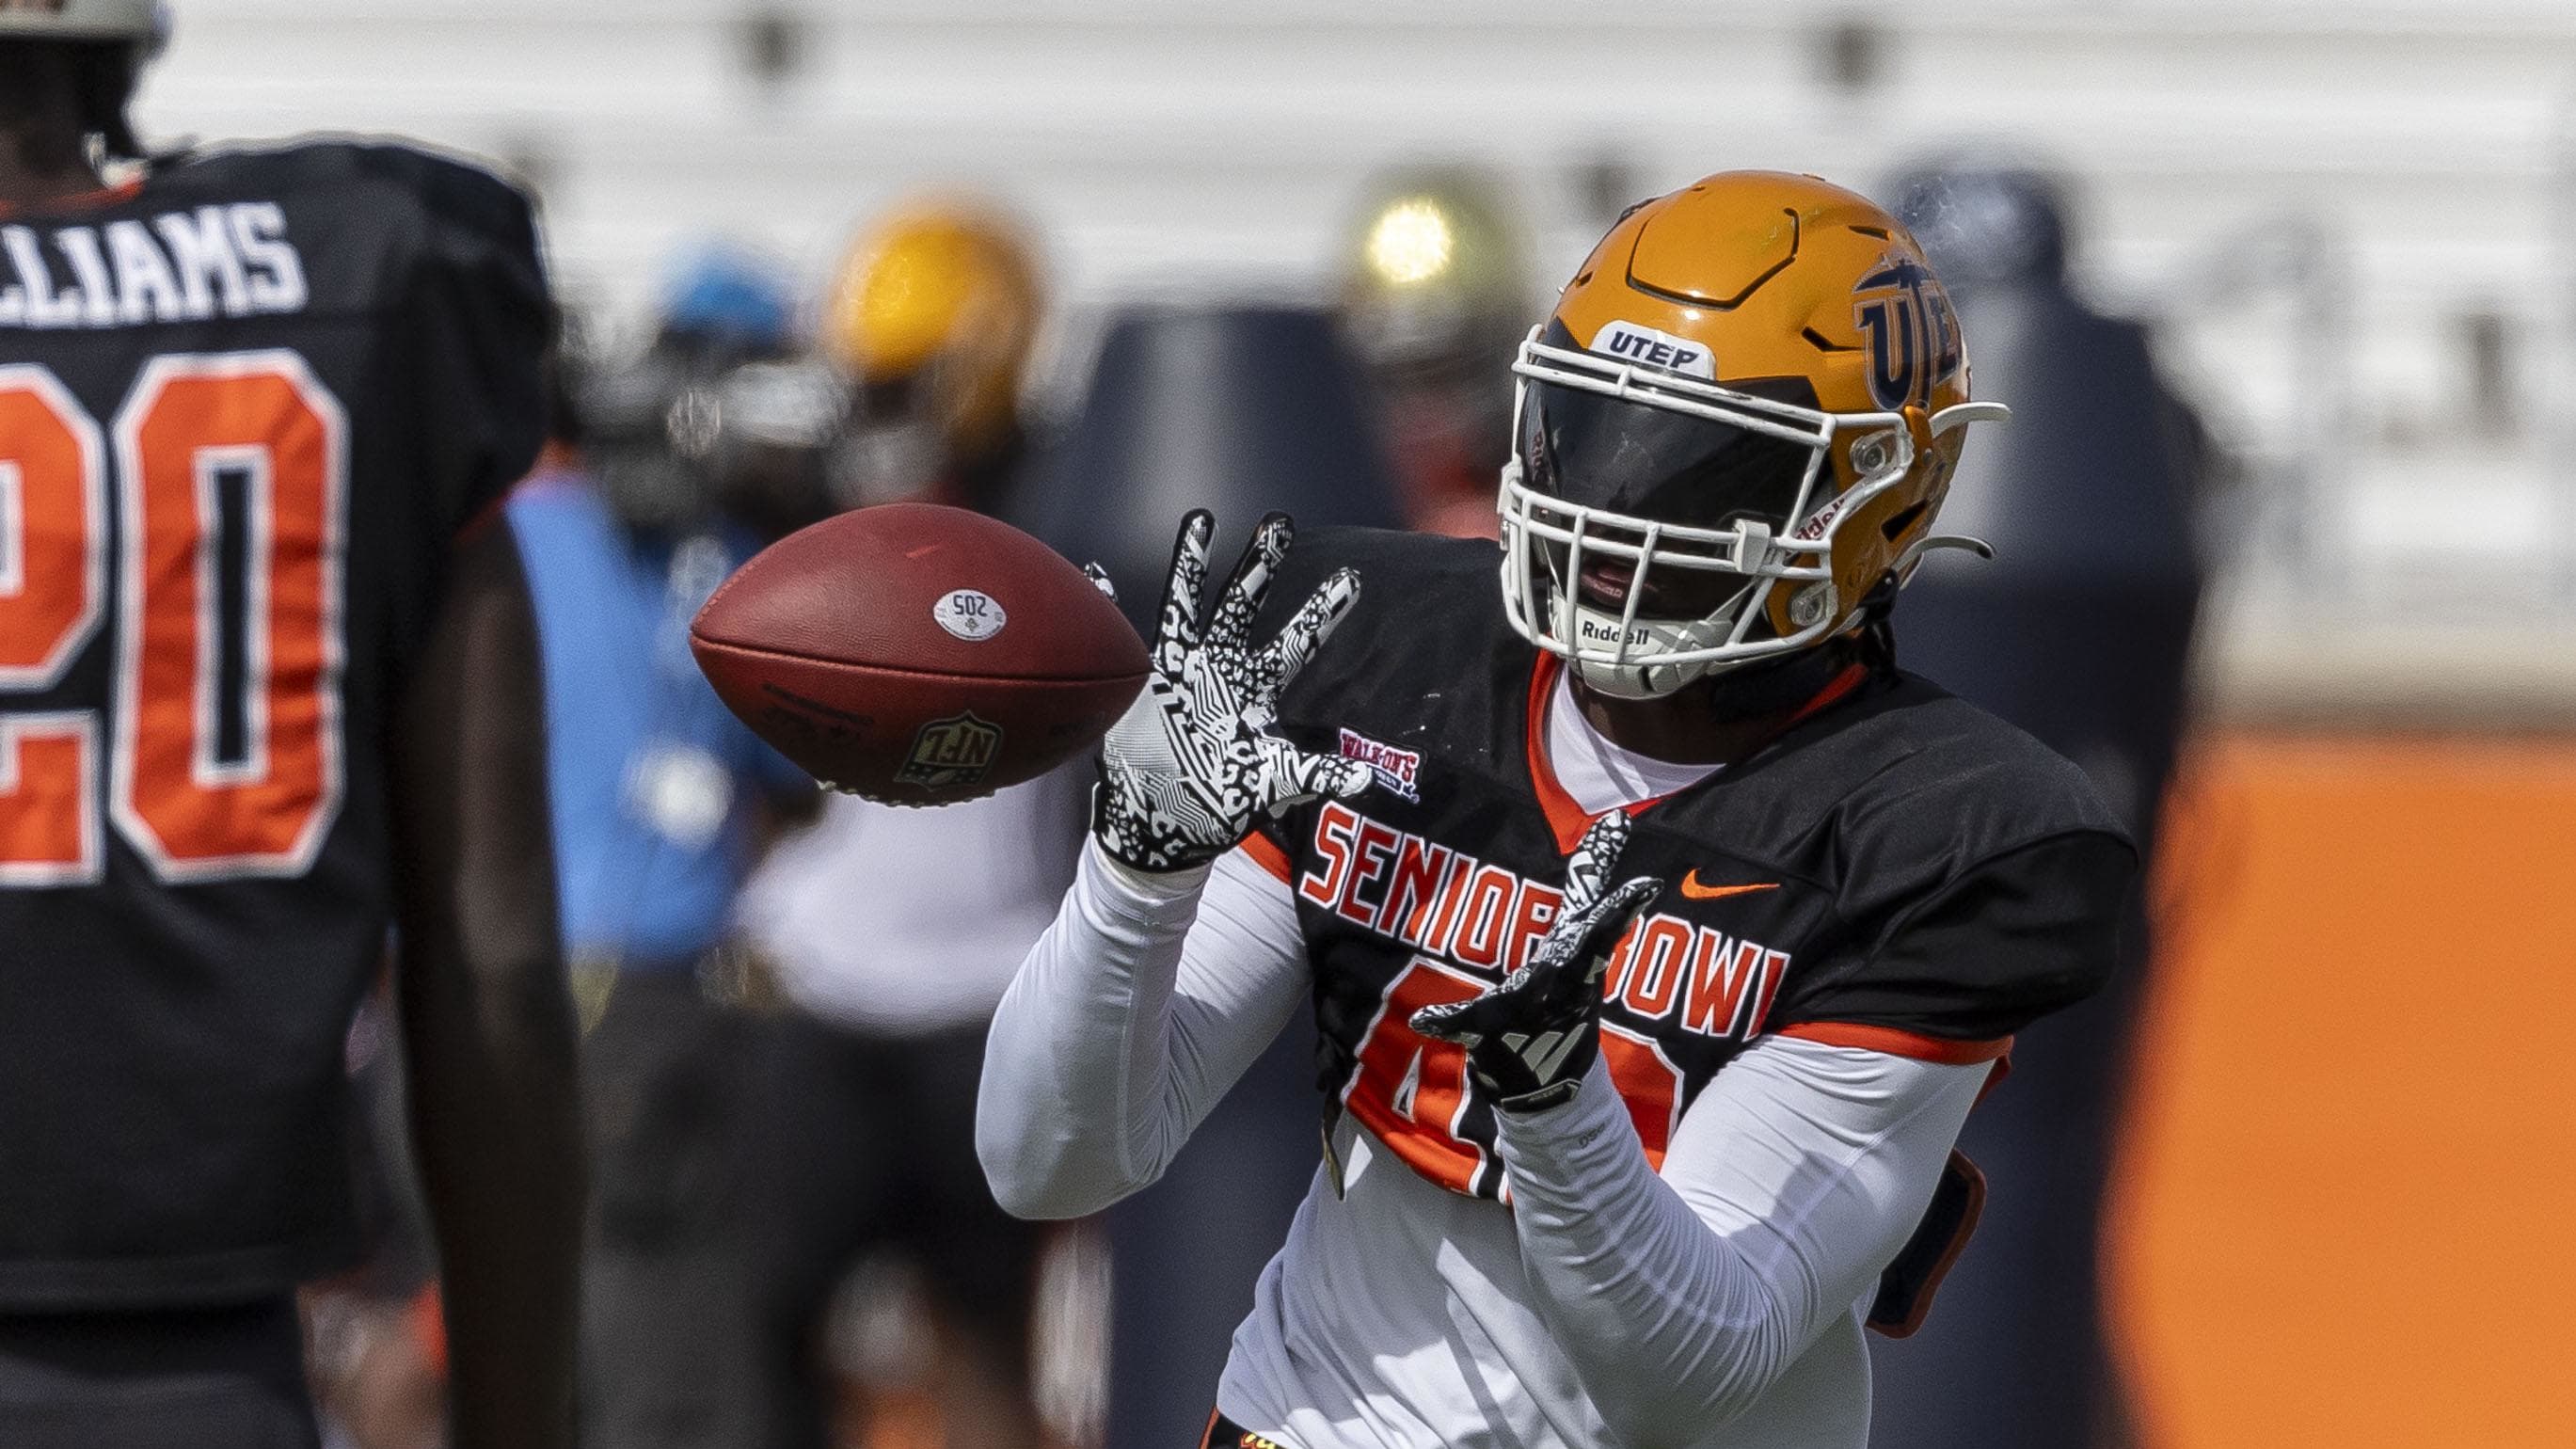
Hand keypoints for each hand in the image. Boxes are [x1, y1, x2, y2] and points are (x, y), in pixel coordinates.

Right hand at [1093, 511, 1372, 871]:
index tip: (1353, 578)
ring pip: (1186, 603)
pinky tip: (1097, 574)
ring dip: (1191, 564)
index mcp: (1255, 687)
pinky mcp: (1139, 681)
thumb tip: (1365, 781)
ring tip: (1201, 519)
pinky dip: (1107, 606)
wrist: (1165, 821)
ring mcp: (1178, 669)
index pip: (1297, 643)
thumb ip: (1315, 777)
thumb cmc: (1222, 801)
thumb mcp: (1273, 785)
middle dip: (1262, 566)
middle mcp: (1220, 667)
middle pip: (1244, 605)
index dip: (1322, 613)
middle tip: (1281, 523)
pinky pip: (1120, 635)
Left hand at [1411, 812, 1662, 1111]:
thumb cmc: (1564, 1002)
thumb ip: (1589, 884)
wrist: (1549, 1089)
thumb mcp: (1581, 941)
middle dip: (1596, 933)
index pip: (1605, 923)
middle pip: (1580, 953)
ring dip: (1523, 988)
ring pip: (1527, 991)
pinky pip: (1467, 1025)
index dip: (1626, 904)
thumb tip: (1615, 818)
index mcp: (1578, 959)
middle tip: (1612, 917)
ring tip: (1520, 965)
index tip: (1649, 885)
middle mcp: (1561, 985)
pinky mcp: (1493, 1035)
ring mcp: (1528, 1014)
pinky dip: (1447, 1021)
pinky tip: (1424, 1018)